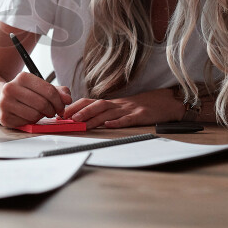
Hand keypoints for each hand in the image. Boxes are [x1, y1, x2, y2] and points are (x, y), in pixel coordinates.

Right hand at [0, 72, 72, 127]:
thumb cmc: (24, 93)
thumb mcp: (39, 87)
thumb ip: (57, 91)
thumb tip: (68, 99)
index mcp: (22, 77)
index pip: (49, 90)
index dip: (59, 101)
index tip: (61, 106)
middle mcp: (11, 88)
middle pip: (42, 103)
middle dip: (52, 110)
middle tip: (52, 112)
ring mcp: (5, 103)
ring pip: (35, 114)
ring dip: (41, 116)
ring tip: (40, 113)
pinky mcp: (4, 117)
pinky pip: (26, 123)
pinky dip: (31, 122)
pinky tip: (28, 116)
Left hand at [60, 89, 182, 128]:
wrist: (165, 102)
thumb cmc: (142, 107)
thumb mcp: (122, 109)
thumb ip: (106, 114)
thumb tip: (85, 121)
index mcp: (112, 103)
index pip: (90, 101)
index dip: (75, 106)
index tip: (61, 113)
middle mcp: (118, 104)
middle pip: (96, 104)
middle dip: (80, 111)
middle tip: (67, 118)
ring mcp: (129, 109)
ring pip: (108, 112)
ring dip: (93, 117)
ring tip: (81, 123)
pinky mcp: (141, 115)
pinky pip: (127, 119)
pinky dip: (117, 122)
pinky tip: (108, 126)